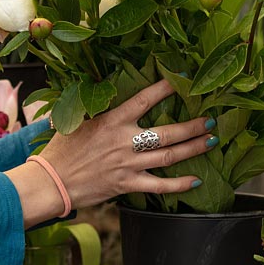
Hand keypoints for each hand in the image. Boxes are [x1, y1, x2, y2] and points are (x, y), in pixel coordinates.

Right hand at [40, 79, 213, 212]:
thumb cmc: (61, 151)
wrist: (52, 181)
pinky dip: (179, 184)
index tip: (181, 79)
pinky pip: (160, 186)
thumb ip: (95, 110)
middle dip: (192, 125)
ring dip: (194, 148)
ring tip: (211, 141)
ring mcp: (128, 164)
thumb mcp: (76, 122)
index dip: (165, 88)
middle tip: (210, 120)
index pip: (143, 100)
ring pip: (169, 156)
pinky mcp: (127, 184)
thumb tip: (104, 94)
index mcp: (110, 121)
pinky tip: (195, 180)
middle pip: (167, 132)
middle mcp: (123, 141)